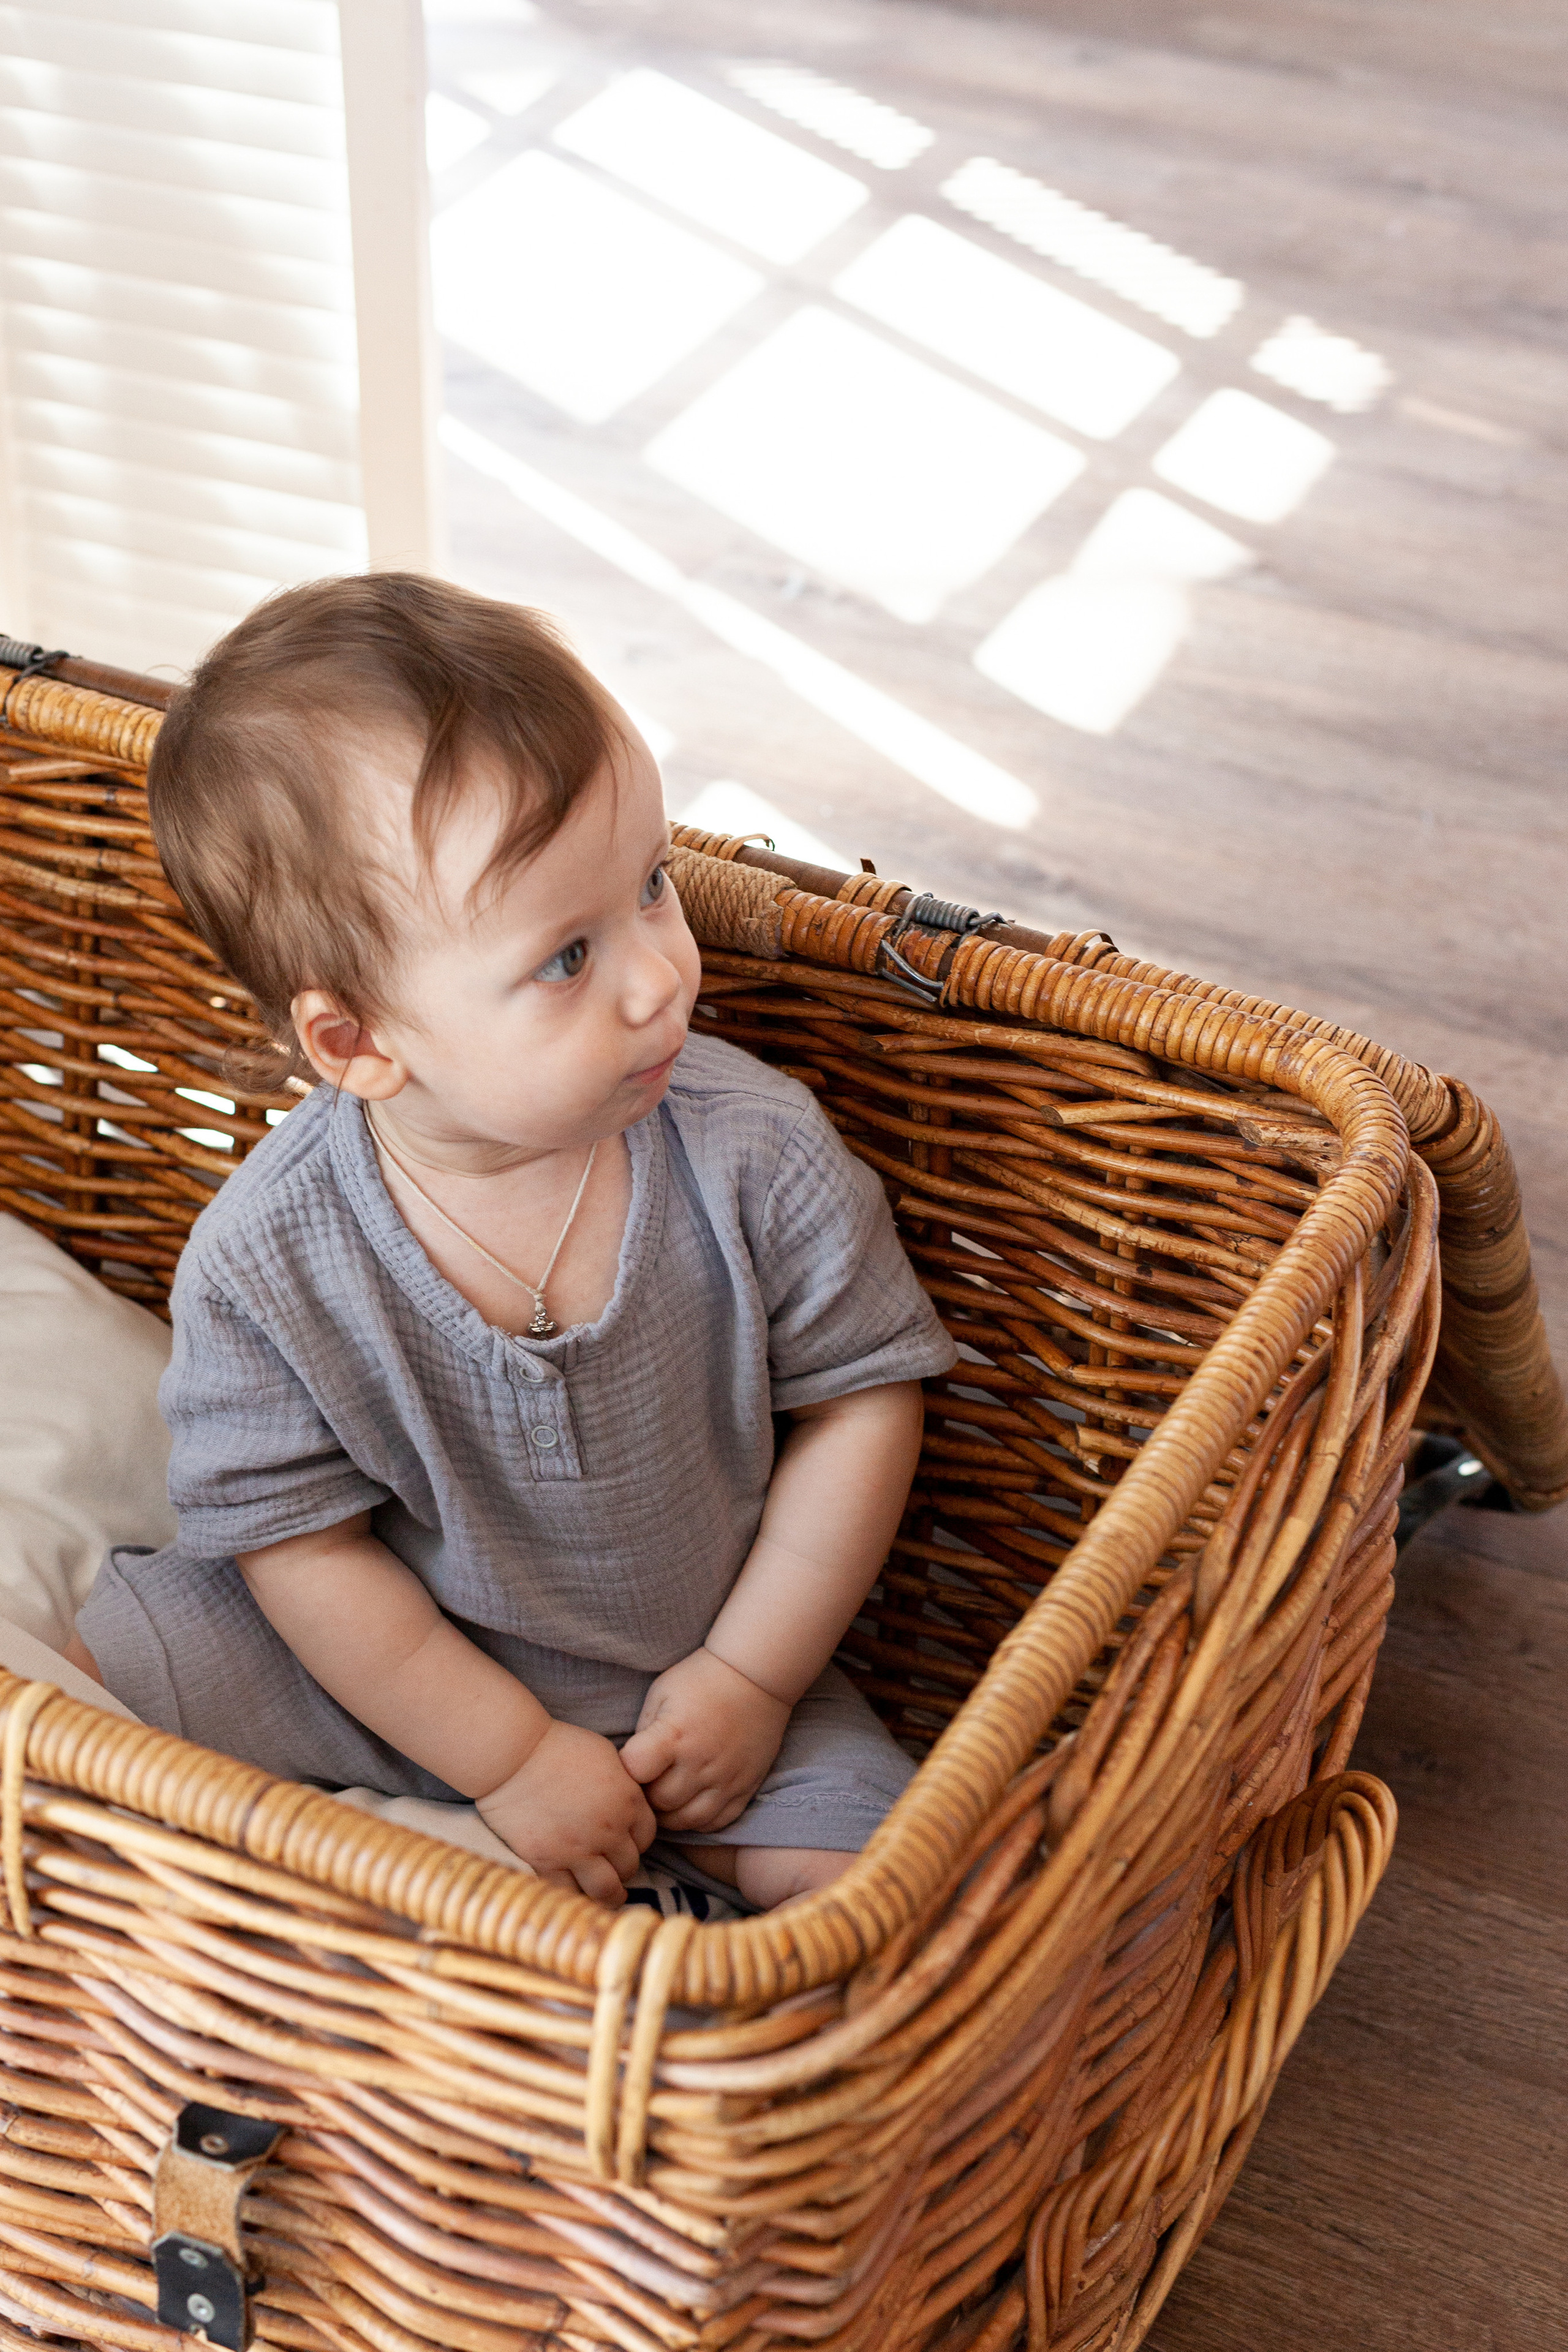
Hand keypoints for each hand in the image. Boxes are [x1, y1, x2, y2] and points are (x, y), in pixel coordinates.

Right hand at [477, 1722, 655, 1904]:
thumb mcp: (604, 1756)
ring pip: (606, 1889)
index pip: (647, 1836)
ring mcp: (577, 1849)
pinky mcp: (546, 1861)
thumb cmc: (556, 1746)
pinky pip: (568, 1891)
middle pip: (629, 1866)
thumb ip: (622, 1785)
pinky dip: (574, 1894)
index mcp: (627, 1799)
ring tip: (606, 1896)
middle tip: (614, 1870)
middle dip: (623, 1868)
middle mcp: (608, 1829)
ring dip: (608, 1894)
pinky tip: (574, 1892)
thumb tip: (628, 1804)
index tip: (627, 1845)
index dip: (637, 1842)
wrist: (512, 1754)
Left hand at [619, 1649, 789, 1833]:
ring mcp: (725, 1779)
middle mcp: (700, 1762)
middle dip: (648, 1794)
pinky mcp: (745, 1788)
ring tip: (670, 1793)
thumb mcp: (662, 1693)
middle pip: (659, 1801)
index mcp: (674, 1735)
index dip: (627, 1768)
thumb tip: (633, 1767)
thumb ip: (644, 1733)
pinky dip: (699, 1820)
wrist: (755, 1676)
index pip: (635, 1770)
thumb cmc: (701, 1680)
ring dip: (671, 1812)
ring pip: (687, 1820)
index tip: (633, 1759)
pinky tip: (693, 1801)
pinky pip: (717, 1823)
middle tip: (650, 1779)